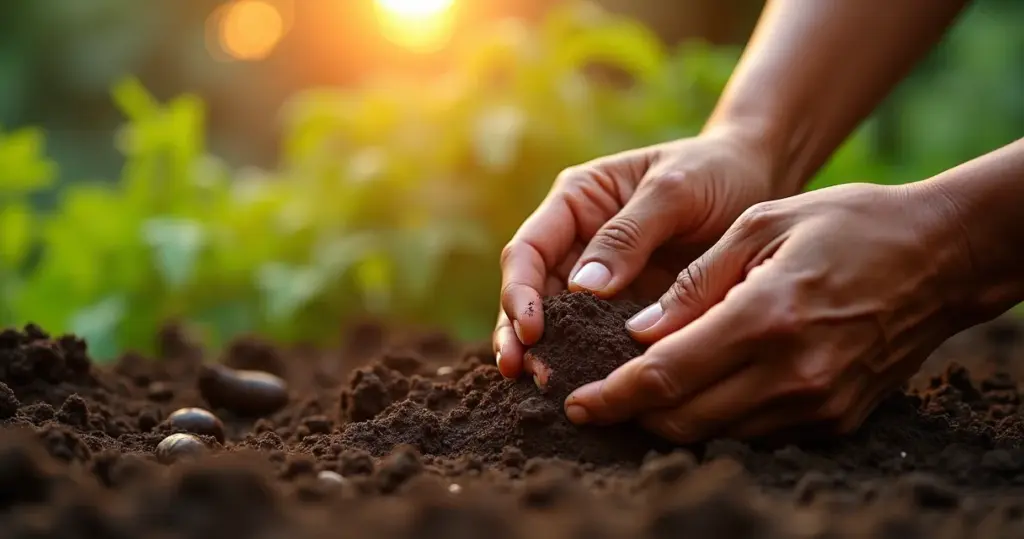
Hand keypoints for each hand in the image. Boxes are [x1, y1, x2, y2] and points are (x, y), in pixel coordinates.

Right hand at [493, 129, 780, 379]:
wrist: (759, 179)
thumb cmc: (714, 170)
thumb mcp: (674, 190)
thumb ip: (628, 234)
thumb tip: (584, 289)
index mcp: (576, 202)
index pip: (528, 250)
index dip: (520, 292)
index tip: (532, 331)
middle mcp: (578, 243)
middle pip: (533, 295)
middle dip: (523, 336)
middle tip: (529, 375)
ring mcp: (602, 280)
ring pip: (559, 324)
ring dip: (549, 357)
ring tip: (549, 391)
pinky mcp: (629, 309)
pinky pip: (601, 339)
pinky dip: (591, 364)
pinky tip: (590, 391)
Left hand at [563, 182, 973, 442]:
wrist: (939, 257)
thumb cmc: (846, 225)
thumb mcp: (761, 226)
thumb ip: (694, 284)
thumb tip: (639, 333)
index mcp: (765, 317)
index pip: (667, 375)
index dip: (613, 396)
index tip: (578, 403)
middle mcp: (792, 373)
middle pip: (684, 419)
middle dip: (631, 415)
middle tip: (596, 401)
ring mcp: (818, 404)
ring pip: (716, 433)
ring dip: (669, 421)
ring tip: (638, 396)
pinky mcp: (837, 419)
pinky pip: (756, 433)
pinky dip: (717, 419)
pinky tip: (698, 393)